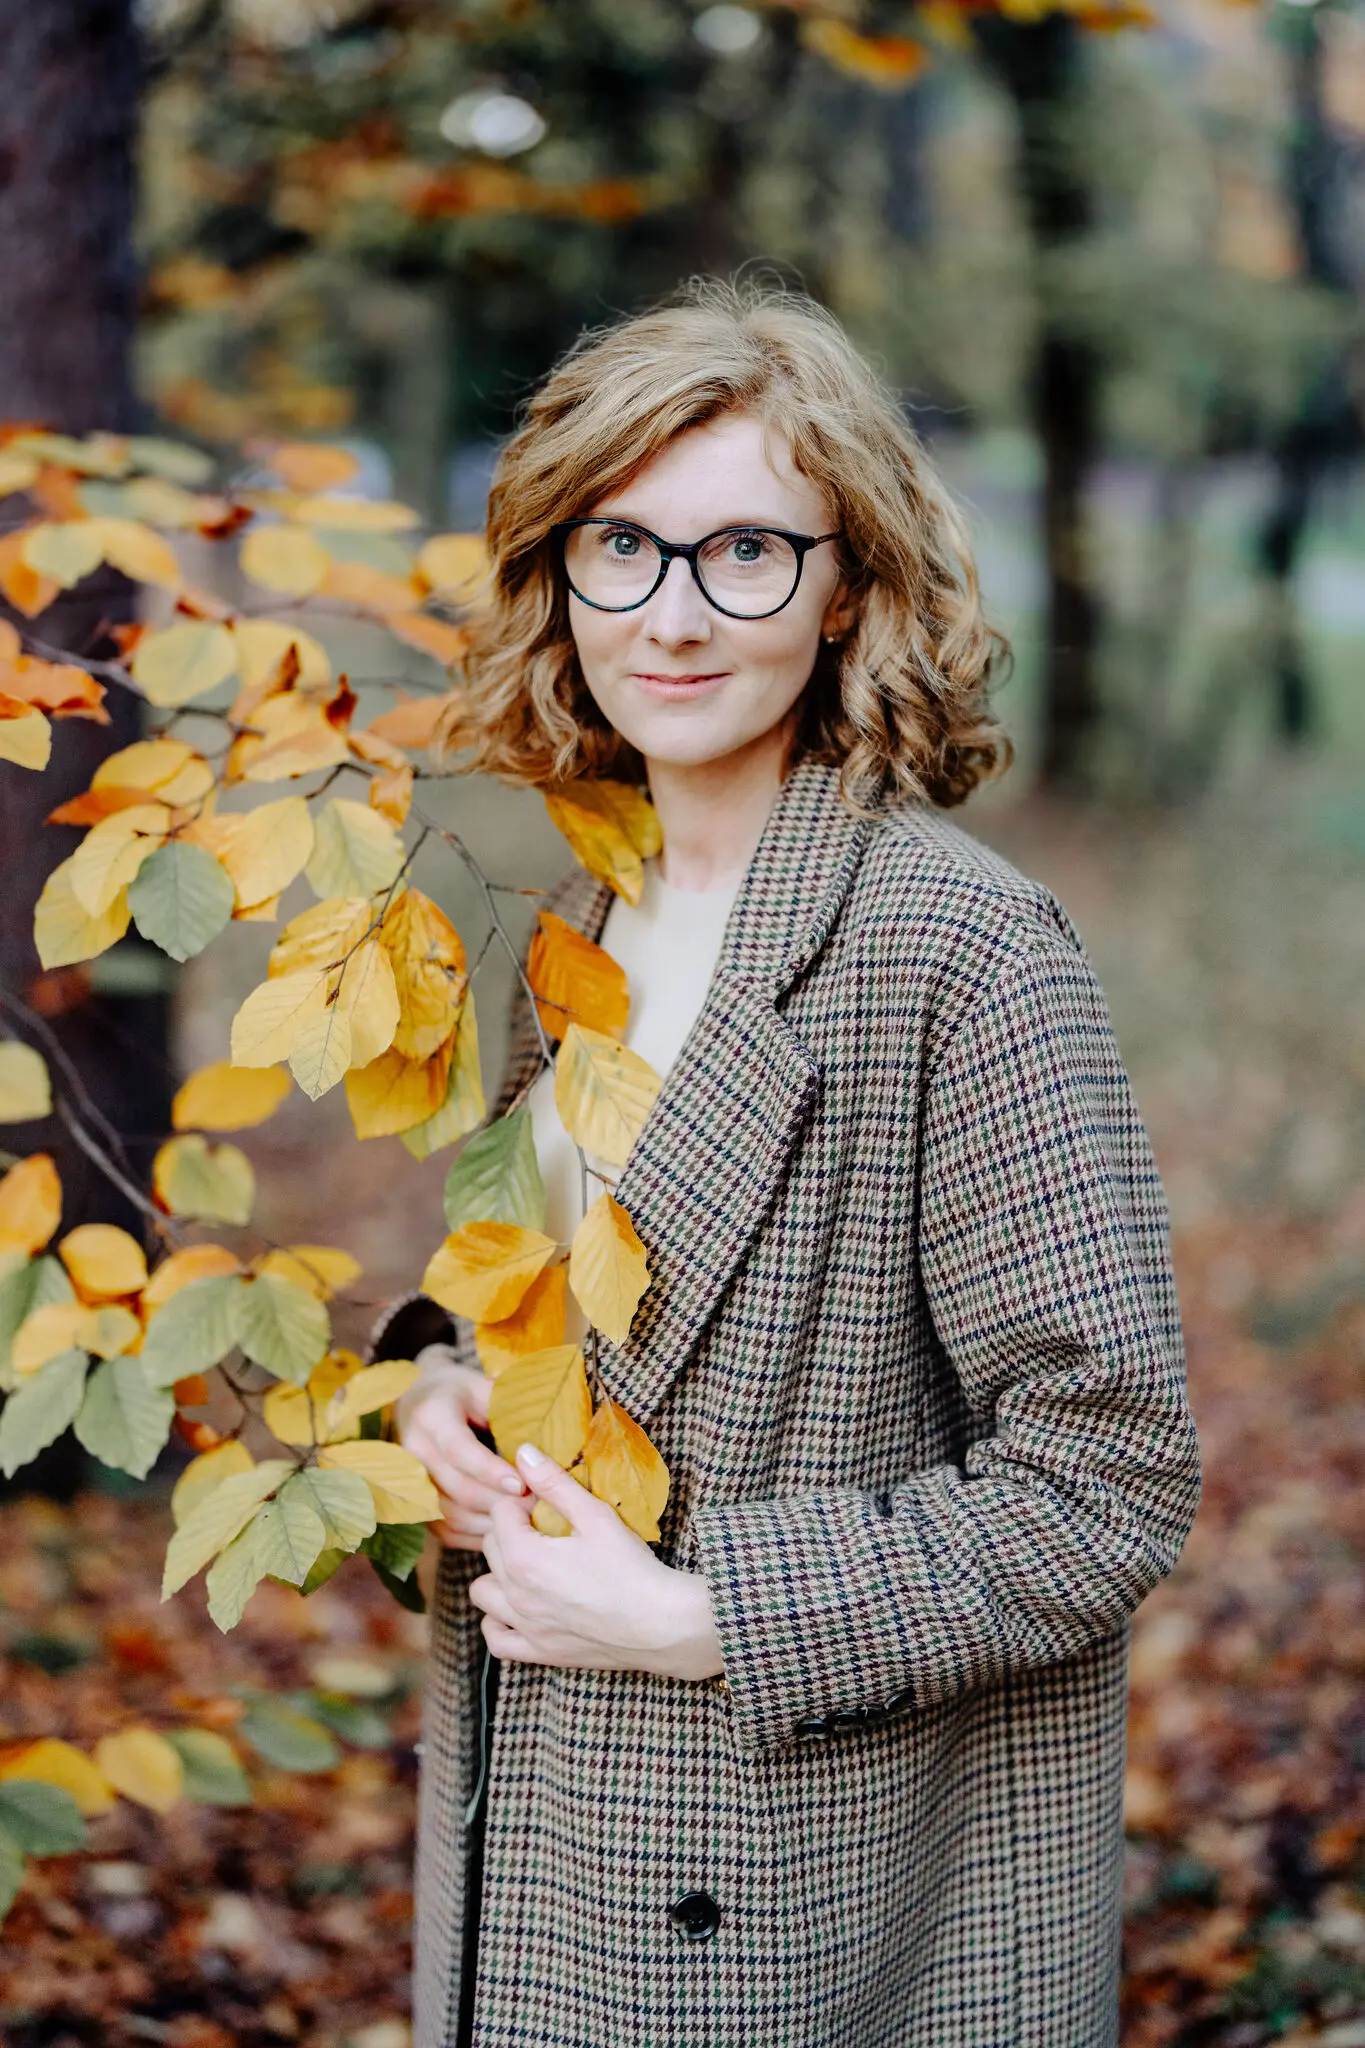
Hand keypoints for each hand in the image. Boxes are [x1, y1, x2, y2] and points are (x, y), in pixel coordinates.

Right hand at [396, 1342, 528, 1551]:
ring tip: (526, 1520)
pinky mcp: (416, 1506)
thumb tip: (542, 1433)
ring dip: (492, 1523)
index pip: (459, 1449)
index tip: (522, 1483)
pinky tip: (504, 1530)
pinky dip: (476, 1536)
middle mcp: (414, 1452)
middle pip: (458, 1488)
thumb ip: (508, 1406)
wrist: (417, 1404)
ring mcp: (410, 1482)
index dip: (490, 1470)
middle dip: (500, 1501)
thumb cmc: (459, 1395)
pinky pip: (447, 1531)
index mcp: (432, 1416)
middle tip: (536, 1507)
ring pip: (452, 1516)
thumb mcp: (482, 1387)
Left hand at [469, 1443, 724, 1682]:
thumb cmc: (630, 1566)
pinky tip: (521, 1608)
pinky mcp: (539, 1652)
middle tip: (544, 1527)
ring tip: (528, 1566)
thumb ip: (554, 1483)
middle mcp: (515, 1594)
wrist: (660, 1624)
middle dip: (510, 1530)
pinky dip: (499, 1622)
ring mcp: (524, 1627)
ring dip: (497, 1575)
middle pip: (489, 1548)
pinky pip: (496, 1639)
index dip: (523, 1500)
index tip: (546, 1501)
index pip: (500, 1513)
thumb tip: (523, 1452)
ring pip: (482, 1593)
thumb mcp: (595, 1515)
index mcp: (523, 1557)